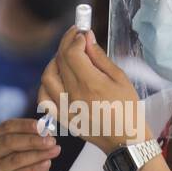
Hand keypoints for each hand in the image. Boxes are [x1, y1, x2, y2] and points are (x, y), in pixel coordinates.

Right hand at [0, 117, 60, 170]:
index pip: (6, 127)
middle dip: (32, 140)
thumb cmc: (27, 169)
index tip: (43, 125)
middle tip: (51, 140)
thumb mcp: (31, 150)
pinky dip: (36, 168)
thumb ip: (35, 138)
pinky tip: (47, 163)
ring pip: (16, 158)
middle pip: (9, 142)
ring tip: (55, 150)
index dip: (25, 125)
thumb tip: (45, 129)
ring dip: (38, 153)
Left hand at [38, 26, 148, 153]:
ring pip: (47, 77)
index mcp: (90, 84)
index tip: (82, 31)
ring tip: (67, 57)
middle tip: (75, 37)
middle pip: (59, 61)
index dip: (75, 37)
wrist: (125, 139)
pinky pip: (43, 99)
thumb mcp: (119, 78)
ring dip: (54, 62)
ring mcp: (65, 108)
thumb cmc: (127, 108)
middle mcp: (74, 95)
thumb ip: (100, 57)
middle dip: (66, 43)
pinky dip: (46, 85)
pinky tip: (56, 79)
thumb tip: (87, 37)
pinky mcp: (62, 118)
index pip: (72, 52)